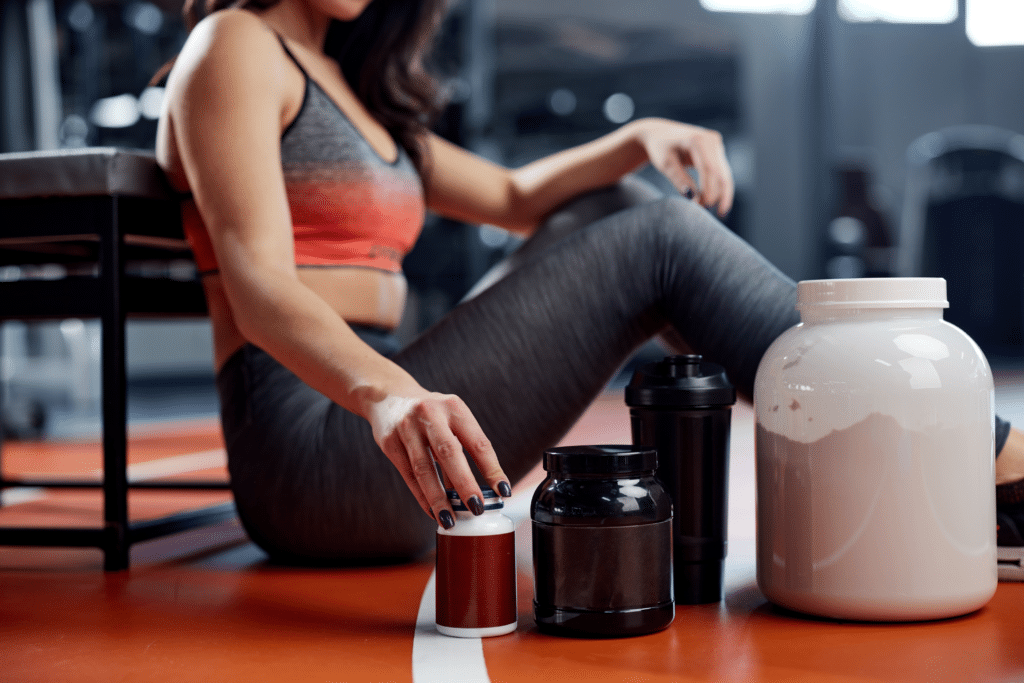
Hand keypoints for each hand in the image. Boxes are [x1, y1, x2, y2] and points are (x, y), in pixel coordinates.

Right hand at [367, 387, 510, 527]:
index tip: (503, 491)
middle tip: (476, 508)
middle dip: (465, 484)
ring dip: (439, 498)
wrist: (388, 395)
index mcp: (454, 407)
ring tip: (450, 520)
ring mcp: (407, 427)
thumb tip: (477, 491)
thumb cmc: (429, 414)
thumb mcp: (450, 420)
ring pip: (424, 468)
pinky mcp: (389, 442)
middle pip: (449, 453)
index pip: (478, 442)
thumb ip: (462, 450)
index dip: (492, 469)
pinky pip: (408, 474)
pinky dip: (421, 496)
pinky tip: (432, 510)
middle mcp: (430, 414)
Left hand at [633, 117, 734, 216]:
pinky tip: (717, 203)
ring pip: (725, 174)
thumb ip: (679, 179)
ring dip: (721, 194)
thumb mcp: (665, 164)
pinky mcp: (717, 152)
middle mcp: (711, 140)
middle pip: (720, 173)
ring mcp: (716, 145)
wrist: (659, 133)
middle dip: (717, 194)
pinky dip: (720, 188)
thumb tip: (693, 198)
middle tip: (711, 213)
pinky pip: (722, 173)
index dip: (709, 190)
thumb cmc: (659, 148)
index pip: (708, 169)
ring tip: (718, 212)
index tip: (704, 206)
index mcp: (697, 140)